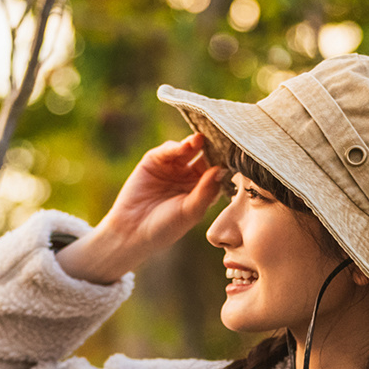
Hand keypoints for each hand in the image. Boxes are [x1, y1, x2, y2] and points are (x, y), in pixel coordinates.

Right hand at [59, 134, 225, 283]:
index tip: (236, 154)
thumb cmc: (165, 227)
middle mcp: (189, 176)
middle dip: (212, 148)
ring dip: (195, 143)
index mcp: (202, 190)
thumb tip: (220, 169)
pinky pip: (169, 150)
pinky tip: (184, 147)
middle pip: (205, 156)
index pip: (217, 171)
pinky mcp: (154, 161)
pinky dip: (176, 147)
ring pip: (188, 149)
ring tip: (200, 140)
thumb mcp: (190, 211)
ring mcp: (172, 167)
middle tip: (221, 137)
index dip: (225, 163)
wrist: (131, 231)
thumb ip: (206, 191)